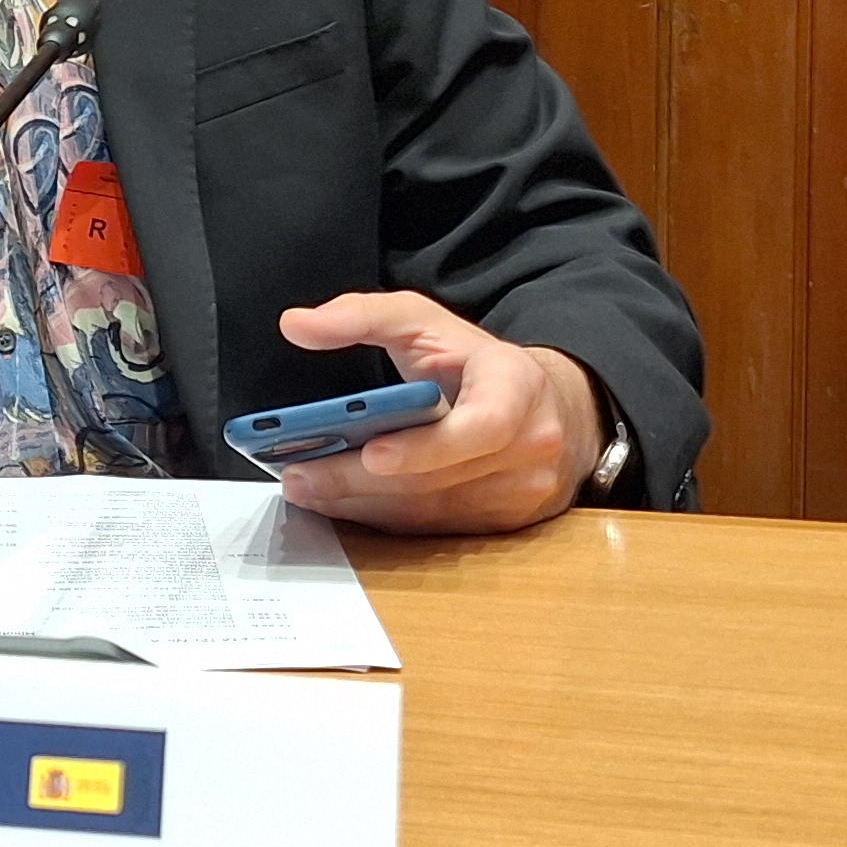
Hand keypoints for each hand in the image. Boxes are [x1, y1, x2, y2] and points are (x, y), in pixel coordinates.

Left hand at [266, 293, 608, 532]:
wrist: (549, 407)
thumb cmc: (478, 365)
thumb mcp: (425, 322)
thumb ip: (361, 316)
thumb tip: (296, 326)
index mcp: (518, 384)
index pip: (485, 423)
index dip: (428, 446)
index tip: (372, 452)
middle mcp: (531, 442)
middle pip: (440, 478)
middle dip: (361, 480)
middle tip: (302, 476)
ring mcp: (524, 490)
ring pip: (430, 512)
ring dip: (362, 504)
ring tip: (308, 488)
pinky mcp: (507, 523)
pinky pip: (435, 529)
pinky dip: (383, 519)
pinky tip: (342, 503)